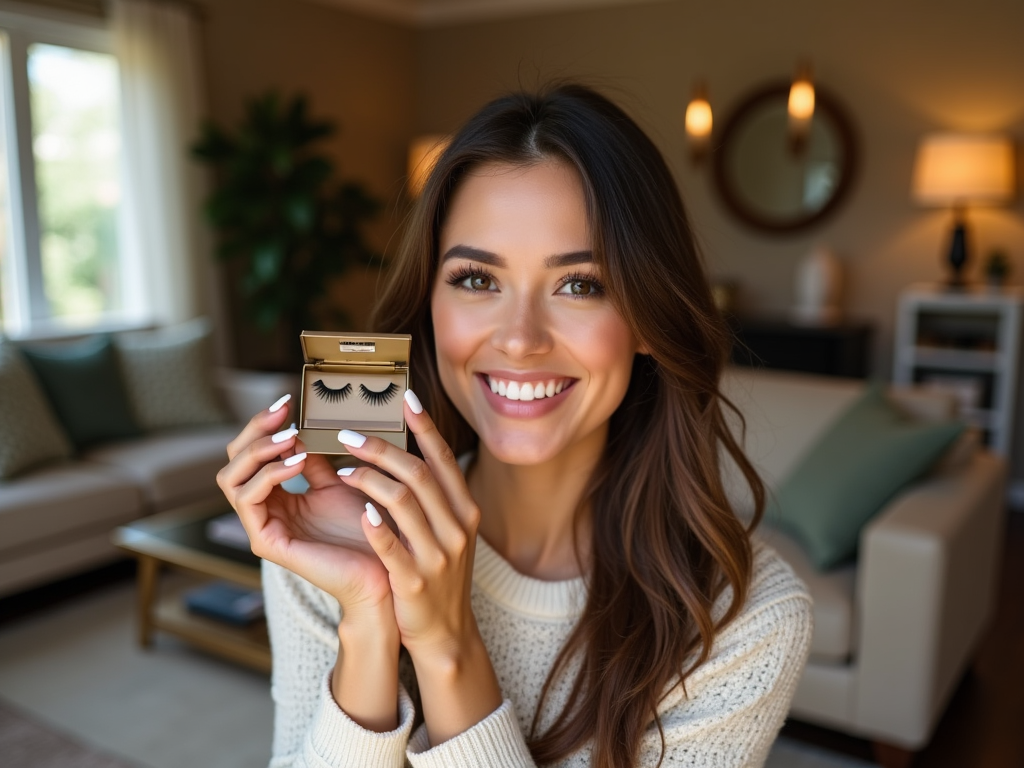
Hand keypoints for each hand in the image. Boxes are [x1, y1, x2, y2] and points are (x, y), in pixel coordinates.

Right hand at [215, 395, 393, 624]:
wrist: (387, 566)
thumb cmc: (369, 526)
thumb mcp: (340, 482)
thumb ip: (317, 460)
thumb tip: (302, 429)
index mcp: (278, 497)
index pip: (250, 453)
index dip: (263, 423)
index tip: (288, 400)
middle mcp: (263, 511)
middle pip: (231, 461)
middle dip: (254, 430)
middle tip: (283, 411)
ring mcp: (261, 527)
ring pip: (230, 478)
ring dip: (259, 451)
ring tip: (291, 438)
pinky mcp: (267, 543)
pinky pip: (249, 500)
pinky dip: (269, 474)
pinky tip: (297, 461)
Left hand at [336, 389, 501, 743]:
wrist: (446, 633)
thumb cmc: (437, 574)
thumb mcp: (446, 531)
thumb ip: (429, 495)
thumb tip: (402, 452)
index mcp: (465, 510)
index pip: (443, 459)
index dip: (424, 426)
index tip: (404, 398)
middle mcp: (457, 528)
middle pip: (418, 474)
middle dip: (381, 448)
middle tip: (347, 433)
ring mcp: (438, 556)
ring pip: (403, 502)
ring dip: (369, 480)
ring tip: (340, 470)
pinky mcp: (414, 582)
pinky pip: (393, 546)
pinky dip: (376, 525)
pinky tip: (358, 510)